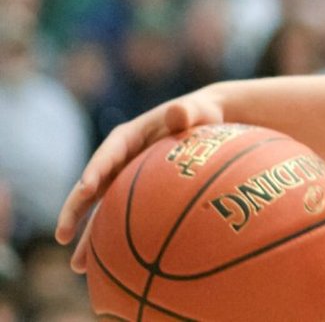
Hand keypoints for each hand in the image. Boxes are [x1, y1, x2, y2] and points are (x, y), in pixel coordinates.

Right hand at [57, 89, 226, 272]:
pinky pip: (118, 218)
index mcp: (128, 137)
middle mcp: (119, 160)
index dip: (95, 170)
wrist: (208, 124)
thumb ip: (187, 112)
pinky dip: (111, 240)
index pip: (107, 154)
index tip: (86, 188)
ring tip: (78, 266)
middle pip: (91, 187)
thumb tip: (179, 111)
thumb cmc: (202, 115)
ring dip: (87, 237)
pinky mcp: (133, 195)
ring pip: (100, 210)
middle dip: (75, 210)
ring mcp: (123, 179)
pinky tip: (106, 266)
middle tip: (62, 234)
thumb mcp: (197, 110)